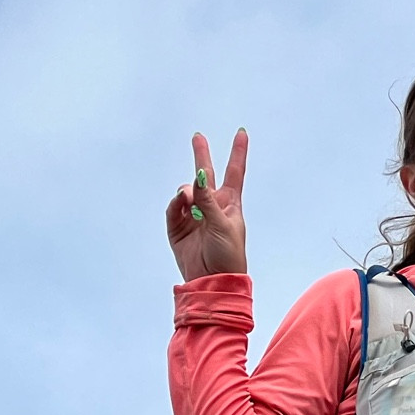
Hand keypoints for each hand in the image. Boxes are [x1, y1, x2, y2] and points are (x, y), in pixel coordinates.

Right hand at [166, 129, 248, 279]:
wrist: (213, 282)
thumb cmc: (228, 255)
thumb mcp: (222, 224)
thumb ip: (207, 200)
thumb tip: (197, 177)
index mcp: (230, 204)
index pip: (235, 172)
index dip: (238, 152)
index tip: (241, 133)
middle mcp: (211, 206)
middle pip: (205, 175)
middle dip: (201, 156)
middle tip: (197, 137)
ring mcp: (194, 217)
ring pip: (186, 192)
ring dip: (186, 191)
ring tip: (187, 197)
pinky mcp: (178, 229)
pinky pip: (173, 209)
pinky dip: (175, 204)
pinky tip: (179, 203)